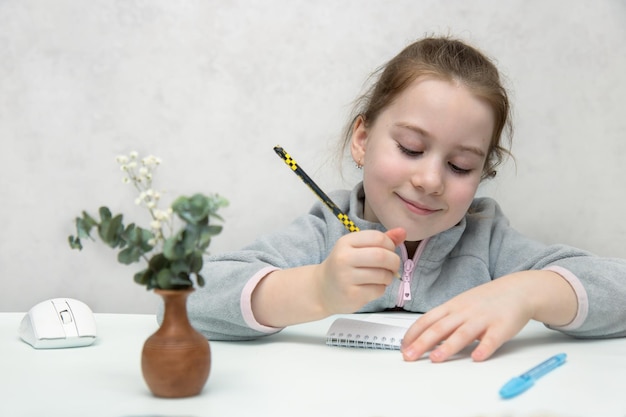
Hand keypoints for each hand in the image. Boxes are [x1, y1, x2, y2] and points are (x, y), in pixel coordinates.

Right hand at [316, 228, 405, 314]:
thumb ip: (380, 240)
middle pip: (382, 256)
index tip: (388, 251)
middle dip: (394, 262)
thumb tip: (403, 231)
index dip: (390, 245)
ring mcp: (346, 278)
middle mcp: (344, 258)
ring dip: (389, 277)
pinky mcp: (351, 295)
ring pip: (383, 275)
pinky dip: (381, 289)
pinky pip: (378, 290)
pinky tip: (372, 287)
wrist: (322, 289)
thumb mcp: (357, 248)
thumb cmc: (344, 266)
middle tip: (392, 266)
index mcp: (346, 242)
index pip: (378, 238)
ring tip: (382, 277)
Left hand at [400, 273, 536, 362]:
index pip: (427, 320)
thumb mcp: (460, 305)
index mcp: (452, 307)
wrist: (517, 289)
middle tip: (409, 356)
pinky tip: (477, 357)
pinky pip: (492, 339)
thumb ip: (444, 320)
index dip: (413, 334)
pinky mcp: (501, 326)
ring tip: (435, 359)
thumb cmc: (486, 300)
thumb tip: (423, 336)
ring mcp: (482, 318)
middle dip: (422, 343)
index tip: (403, 347)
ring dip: (448, 347)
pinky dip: (484, 348)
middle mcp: (464, 312)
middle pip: (439, 328)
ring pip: (462, 333)